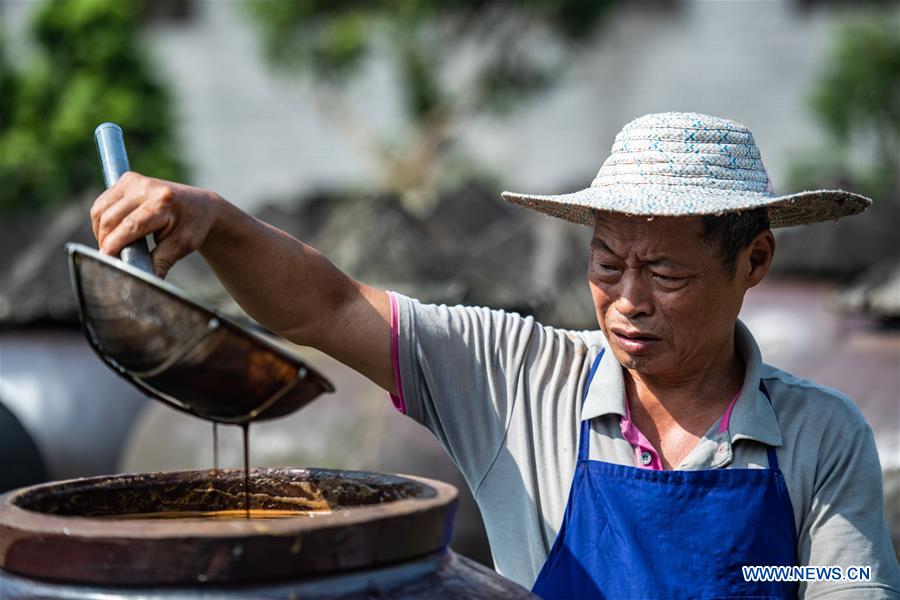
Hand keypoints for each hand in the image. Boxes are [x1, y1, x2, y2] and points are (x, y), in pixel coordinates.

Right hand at [90, 172, 221, 277]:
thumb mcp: (183, 246)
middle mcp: (146, 187)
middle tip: (112, 258)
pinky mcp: (127, 179)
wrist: (201, 205)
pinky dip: (103, 220)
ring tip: (114, 245)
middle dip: (105, 241)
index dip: (114, 244)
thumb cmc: (193, 226)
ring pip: (100, 210)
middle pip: (110, 218)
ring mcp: (134, 180)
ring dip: (101, 231)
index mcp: (163, 202)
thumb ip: (161, 262)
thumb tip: (144, 280)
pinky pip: (102, 203)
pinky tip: (115, 231)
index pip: (130, 225)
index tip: (107, 260)